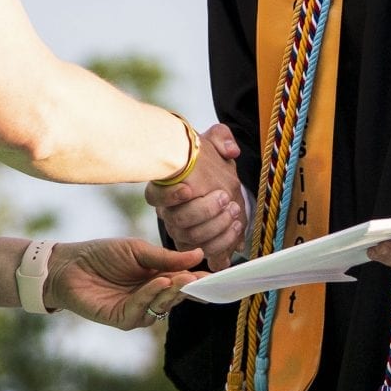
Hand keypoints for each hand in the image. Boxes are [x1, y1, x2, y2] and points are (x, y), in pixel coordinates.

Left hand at [48, 238, 206, 329]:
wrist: (69, 265)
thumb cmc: (101, 255)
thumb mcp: (137, 250)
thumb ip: (165, 257)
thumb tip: (198, 255)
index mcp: (157, 279)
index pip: (183, 283)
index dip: (198, 281)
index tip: (215, 275)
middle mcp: (150, 297)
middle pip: (176, 297)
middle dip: (188, 287)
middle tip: (197, 276)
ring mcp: (137, 310)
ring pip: (163, 306)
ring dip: (172, 292)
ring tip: (179, 278)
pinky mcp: (122, 319)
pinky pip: (143, 310)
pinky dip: (152, 295)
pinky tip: (158, 282)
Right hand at [145, 122, 248, 267]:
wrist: (218, 184)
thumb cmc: (208, 163)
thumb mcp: (213, 144)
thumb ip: (221, 138)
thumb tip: (230, 150)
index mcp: (164, 189)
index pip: (154, 196)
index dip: (170, 196)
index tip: (189, 189)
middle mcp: (168, 213)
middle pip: (177, 220)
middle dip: (205, 210)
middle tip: (224, 197)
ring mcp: (179, 231)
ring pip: (192, 237)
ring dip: (217, 225)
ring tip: (234, 210)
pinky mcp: (195, 245)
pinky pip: (205, 252)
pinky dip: (223, 242)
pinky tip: (236, 226)